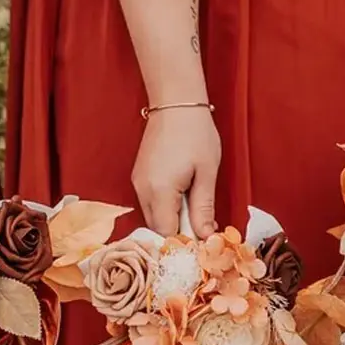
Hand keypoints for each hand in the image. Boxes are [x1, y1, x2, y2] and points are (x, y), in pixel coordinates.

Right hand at [132, 108, 221, 236]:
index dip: (186, 240)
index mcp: (159, 191)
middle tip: (204, 224)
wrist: (176, 104)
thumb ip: (203, 209)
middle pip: (157, 228)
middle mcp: (142, 190)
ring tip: (195, 205)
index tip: (205, 240)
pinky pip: (151, 202)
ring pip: (153, 216)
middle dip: (179, 232)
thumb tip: (206, 236)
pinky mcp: (139, 176)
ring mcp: (138, 183)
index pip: (167, 233)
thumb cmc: (196, 134)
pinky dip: (166, 207)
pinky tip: (183, 195)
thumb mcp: (206, 174)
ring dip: (173, 219)